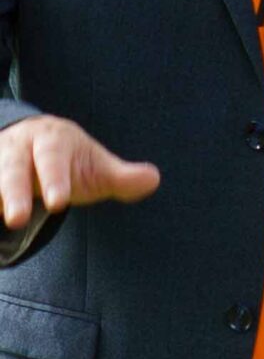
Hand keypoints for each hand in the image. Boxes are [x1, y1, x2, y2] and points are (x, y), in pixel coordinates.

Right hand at [0, 116, 158, 231]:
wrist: (33, 138)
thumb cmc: (70, 159)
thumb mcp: (95, 166)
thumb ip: (121, 177)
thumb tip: (153, 179)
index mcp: (51, 139)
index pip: (52, 158)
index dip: (54, 180)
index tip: (58, 203)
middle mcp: (18, 146)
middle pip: (13, 169)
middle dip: (14, 193)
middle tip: (17, 219)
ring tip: (3, 220)